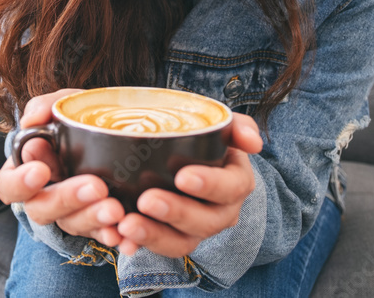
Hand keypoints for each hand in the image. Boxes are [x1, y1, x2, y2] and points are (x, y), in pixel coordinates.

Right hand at [0, 89, 126, 246]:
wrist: (115, 136)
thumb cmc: (78, 121)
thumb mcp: (63, 106)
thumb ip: (45, 106)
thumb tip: (32, 120)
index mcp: (25, 170)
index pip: (9, 185)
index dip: (20, 182)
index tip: (41, 170)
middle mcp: (43, 197)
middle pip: (42, 209)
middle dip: (67, 199)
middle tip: (96, 187)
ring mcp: (68, 214)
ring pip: (72, 224)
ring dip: (92, 218)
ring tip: (115, 209)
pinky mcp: (94, 226)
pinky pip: (99, 237)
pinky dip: (111, 236)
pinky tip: (124, 235)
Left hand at [114, 113, 262, 257]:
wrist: (182, 156)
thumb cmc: (203, 139)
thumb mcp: (221, 126)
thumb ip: (238, 127)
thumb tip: (253, 142)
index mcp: (236, 182)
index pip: (231, 187)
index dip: (210, 185)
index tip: (183, 176)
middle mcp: (221, 212)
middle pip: (205, 222)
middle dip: (176, 213)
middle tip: (146, 200)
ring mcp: (197, 230)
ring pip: (181, 242)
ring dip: (153, 236)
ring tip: (126, 225)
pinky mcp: (173, 239)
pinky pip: (157, 248)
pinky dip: (138, 246)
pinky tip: (119, 240)